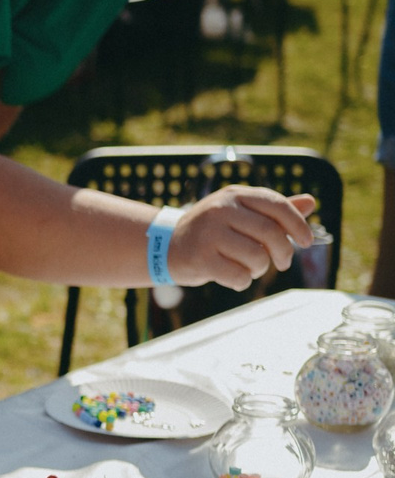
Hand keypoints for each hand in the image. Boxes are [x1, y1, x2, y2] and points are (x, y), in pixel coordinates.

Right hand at [167, 188, 316, 290]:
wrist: (166, 246)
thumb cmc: (212, 231)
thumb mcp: (240, 214)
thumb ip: (274, 210)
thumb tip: (310, 202)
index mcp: (234, 195)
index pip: (277, 205)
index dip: (298, 225)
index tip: (305, 242)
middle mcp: (220, 209)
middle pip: (271, 233)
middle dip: (284, 253)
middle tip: (282, 263)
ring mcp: (208, 233)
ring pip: (257, 257)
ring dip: (259, 269)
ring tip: (248, 268)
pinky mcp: (200, 258)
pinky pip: (238, 275)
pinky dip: (242, 281)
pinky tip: (233, 277)